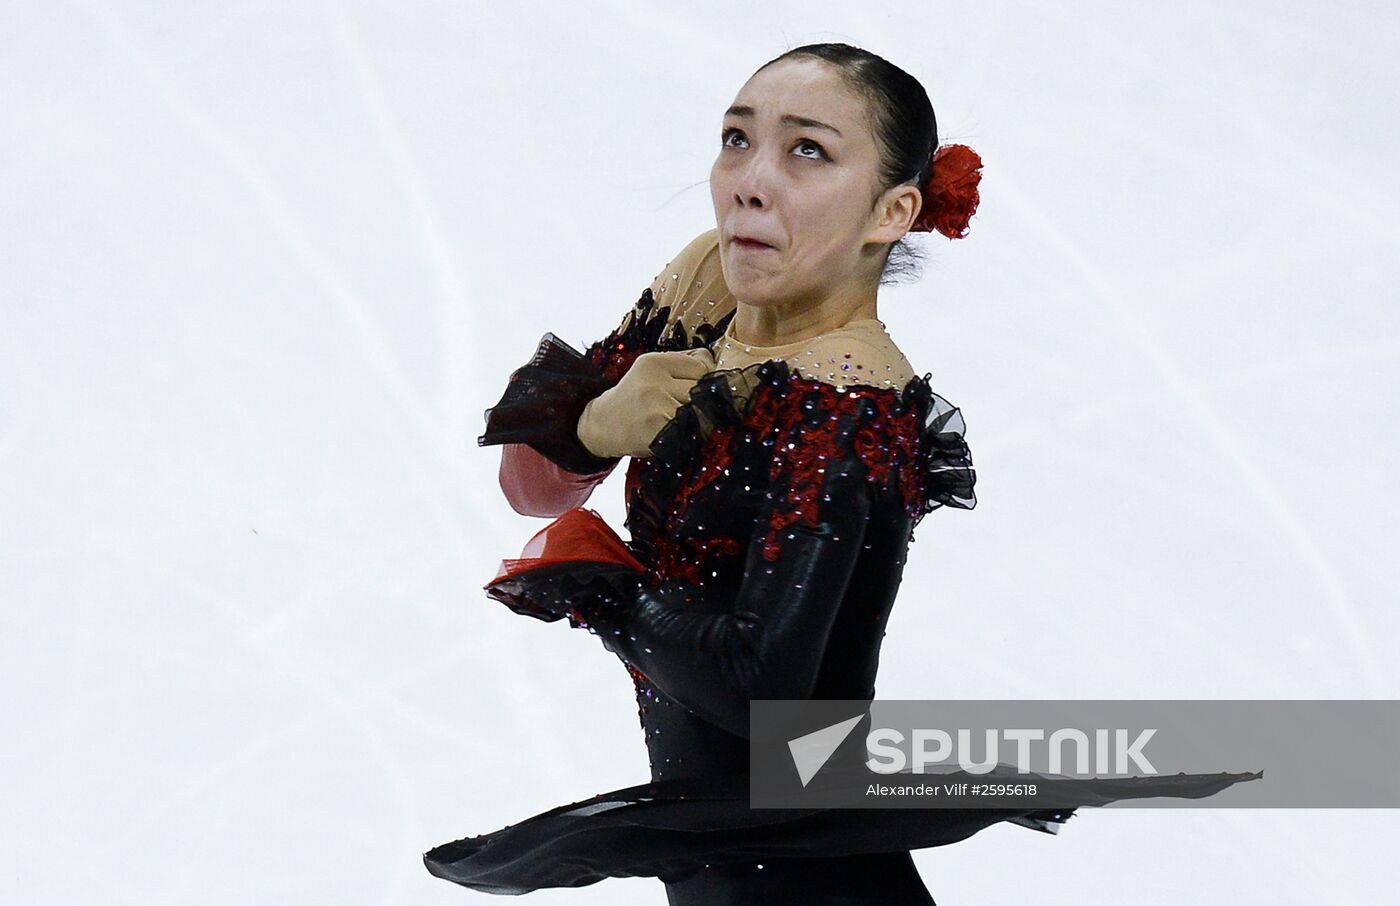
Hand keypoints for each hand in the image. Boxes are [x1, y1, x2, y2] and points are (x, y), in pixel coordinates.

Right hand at [576, 347, 714, 458]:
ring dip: (699, 419)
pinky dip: (692, 434)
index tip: (693, 389)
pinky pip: (693, 430)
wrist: (602, 426)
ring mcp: (656, 407)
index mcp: (653, 362)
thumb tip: (714, 362)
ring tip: (681, 421)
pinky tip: (677, 434)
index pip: (702, 365)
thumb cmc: (634, 398)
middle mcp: (654, 381)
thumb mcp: (650, 371)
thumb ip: (681, 364)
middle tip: (686, 408)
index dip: (704, 379)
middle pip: (703, 388)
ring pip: (702, 411)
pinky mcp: (659, 431)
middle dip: (701, 400)